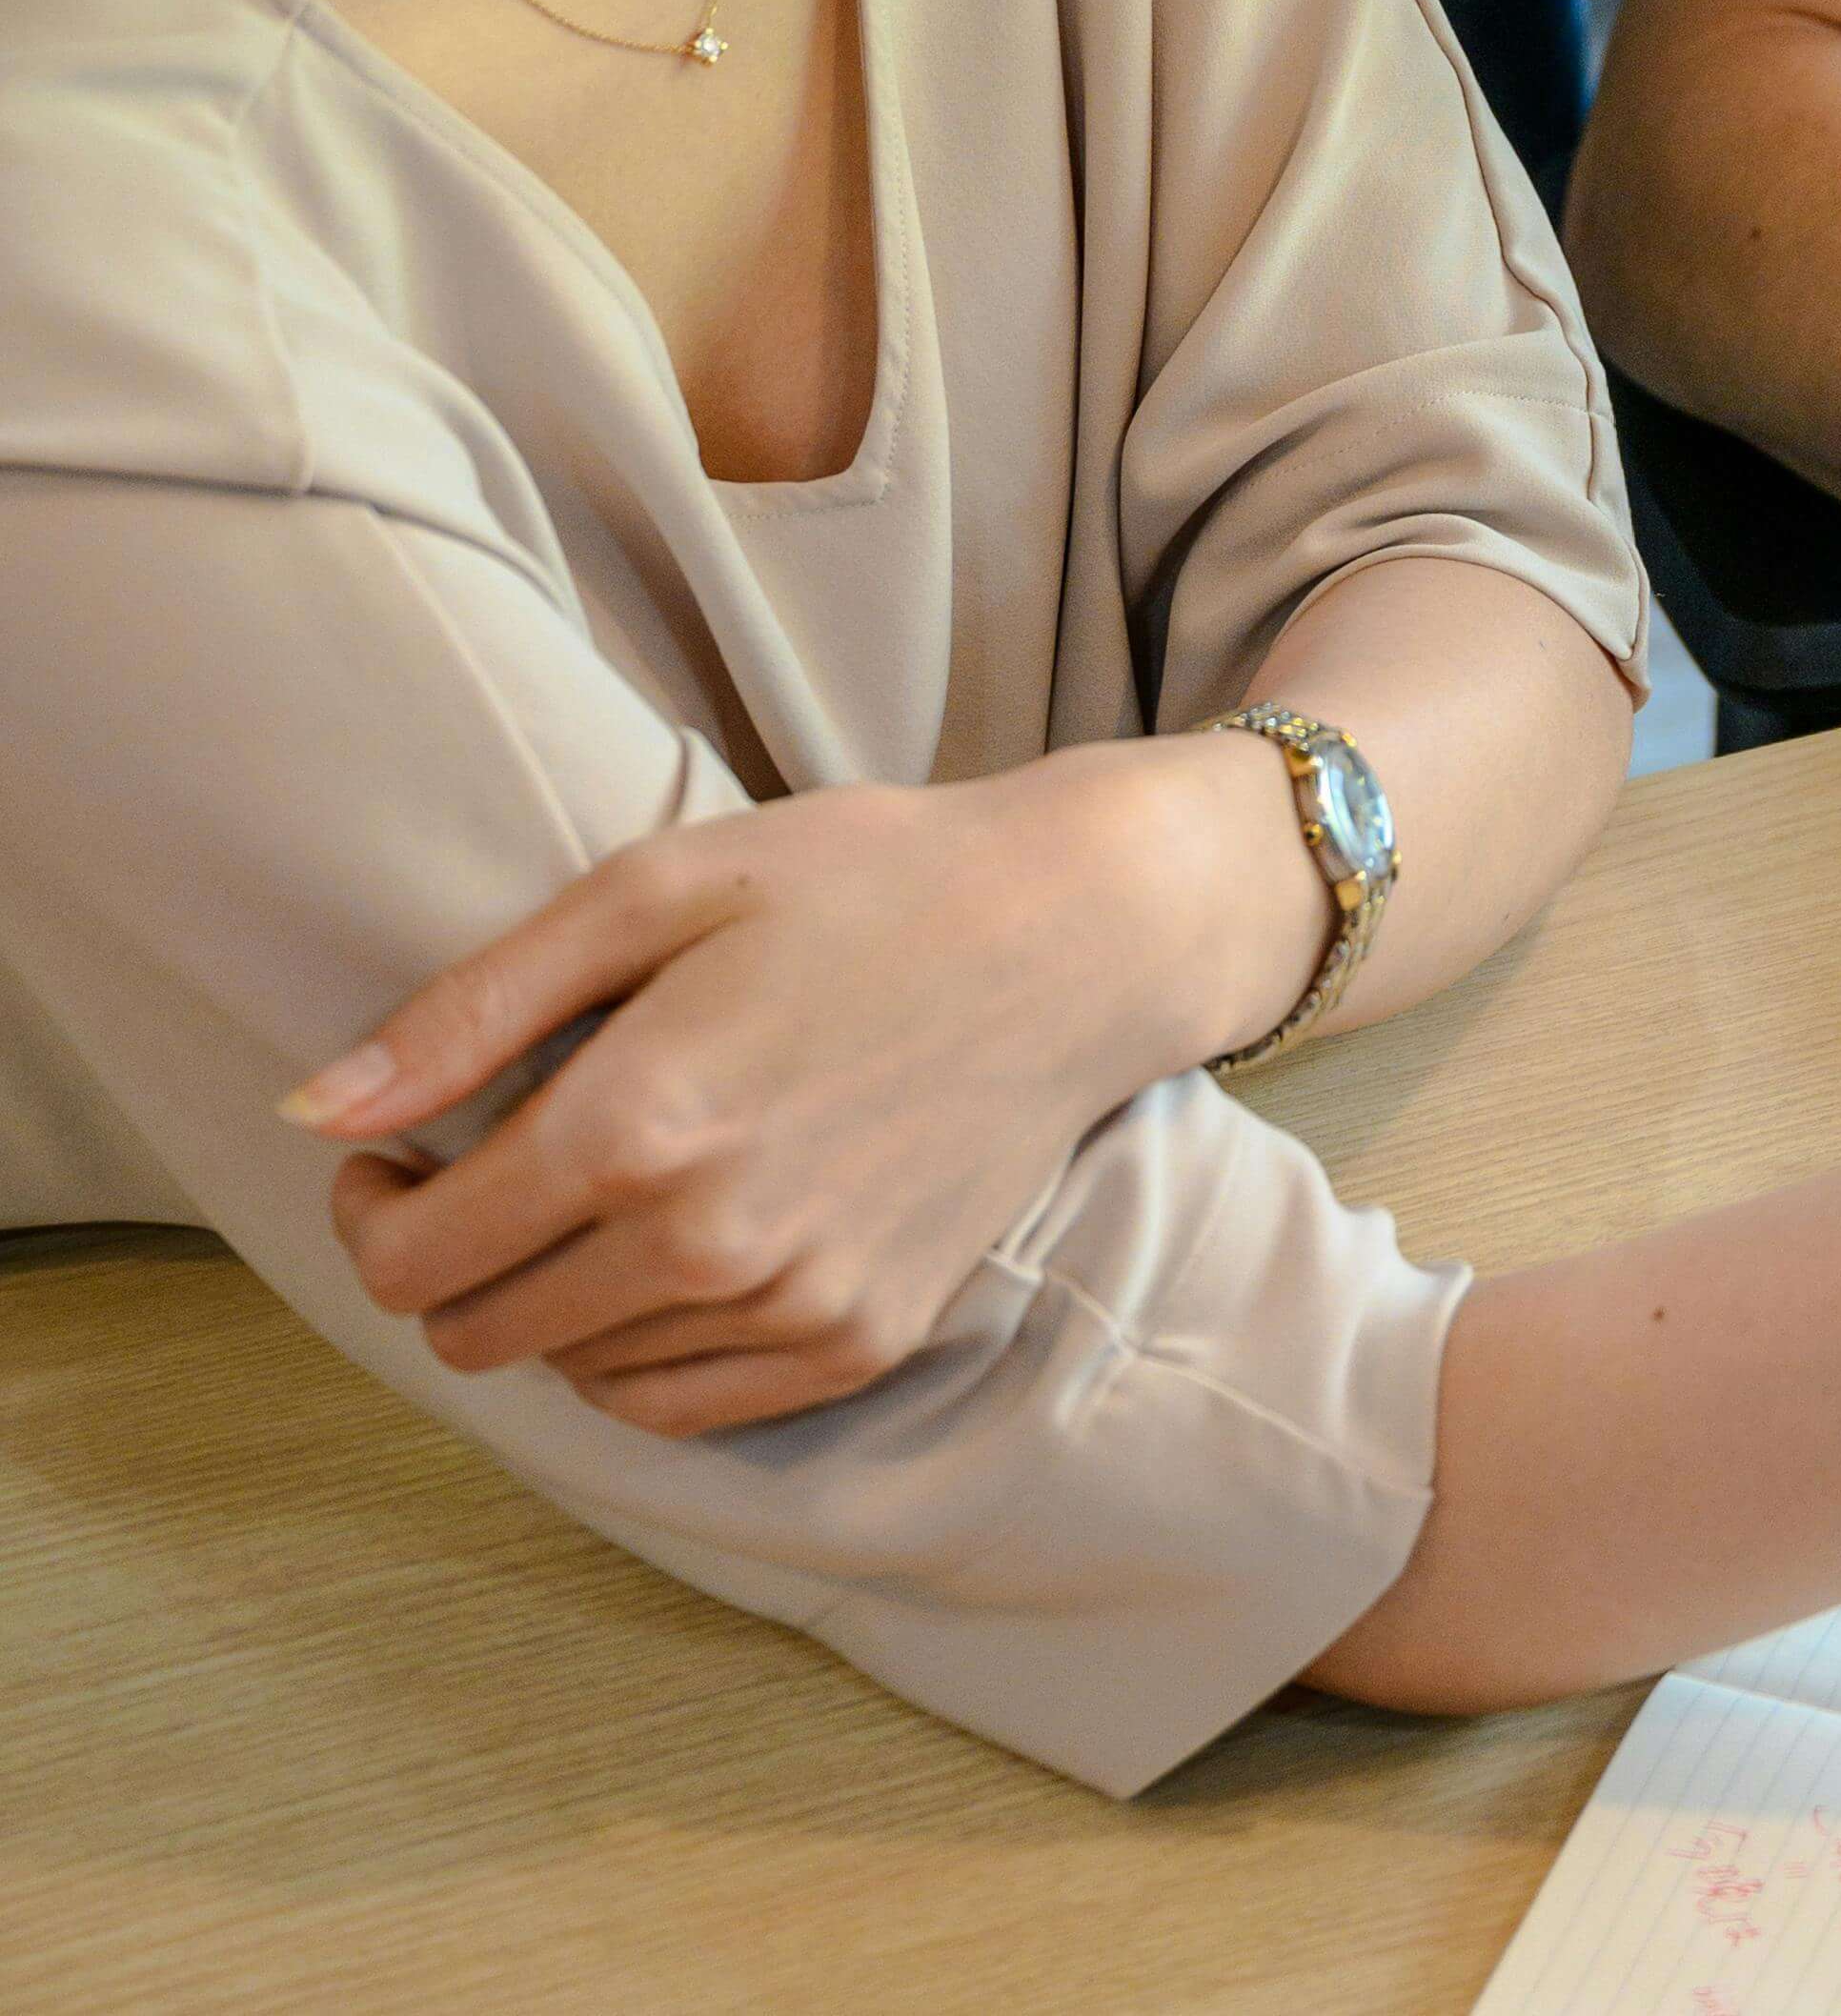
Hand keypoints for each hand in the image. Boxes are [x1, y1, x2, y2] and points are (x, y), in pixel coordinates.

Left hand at [283, 740, 1318, 1440]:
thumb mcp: (656, 887)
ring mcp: (788, 1305)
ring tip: (604, 1188)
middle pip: (477, 1333)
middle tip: (485, 1164)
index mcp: (637, 1120)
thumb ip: (471, 1009)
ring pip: (573, 1374)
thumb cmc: (862, 881)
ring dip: (550, 1298)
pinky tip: (674, 1246)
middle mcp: (705, 1239)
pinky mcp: (854, 1342)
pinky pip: (677, 1407)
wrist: (1075, 936)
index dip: (369, 1209)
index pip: (413, 1257)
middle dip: (446, 1257)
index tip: (394, 1153)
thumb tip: (317, 1113)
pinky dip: (638, 1348)